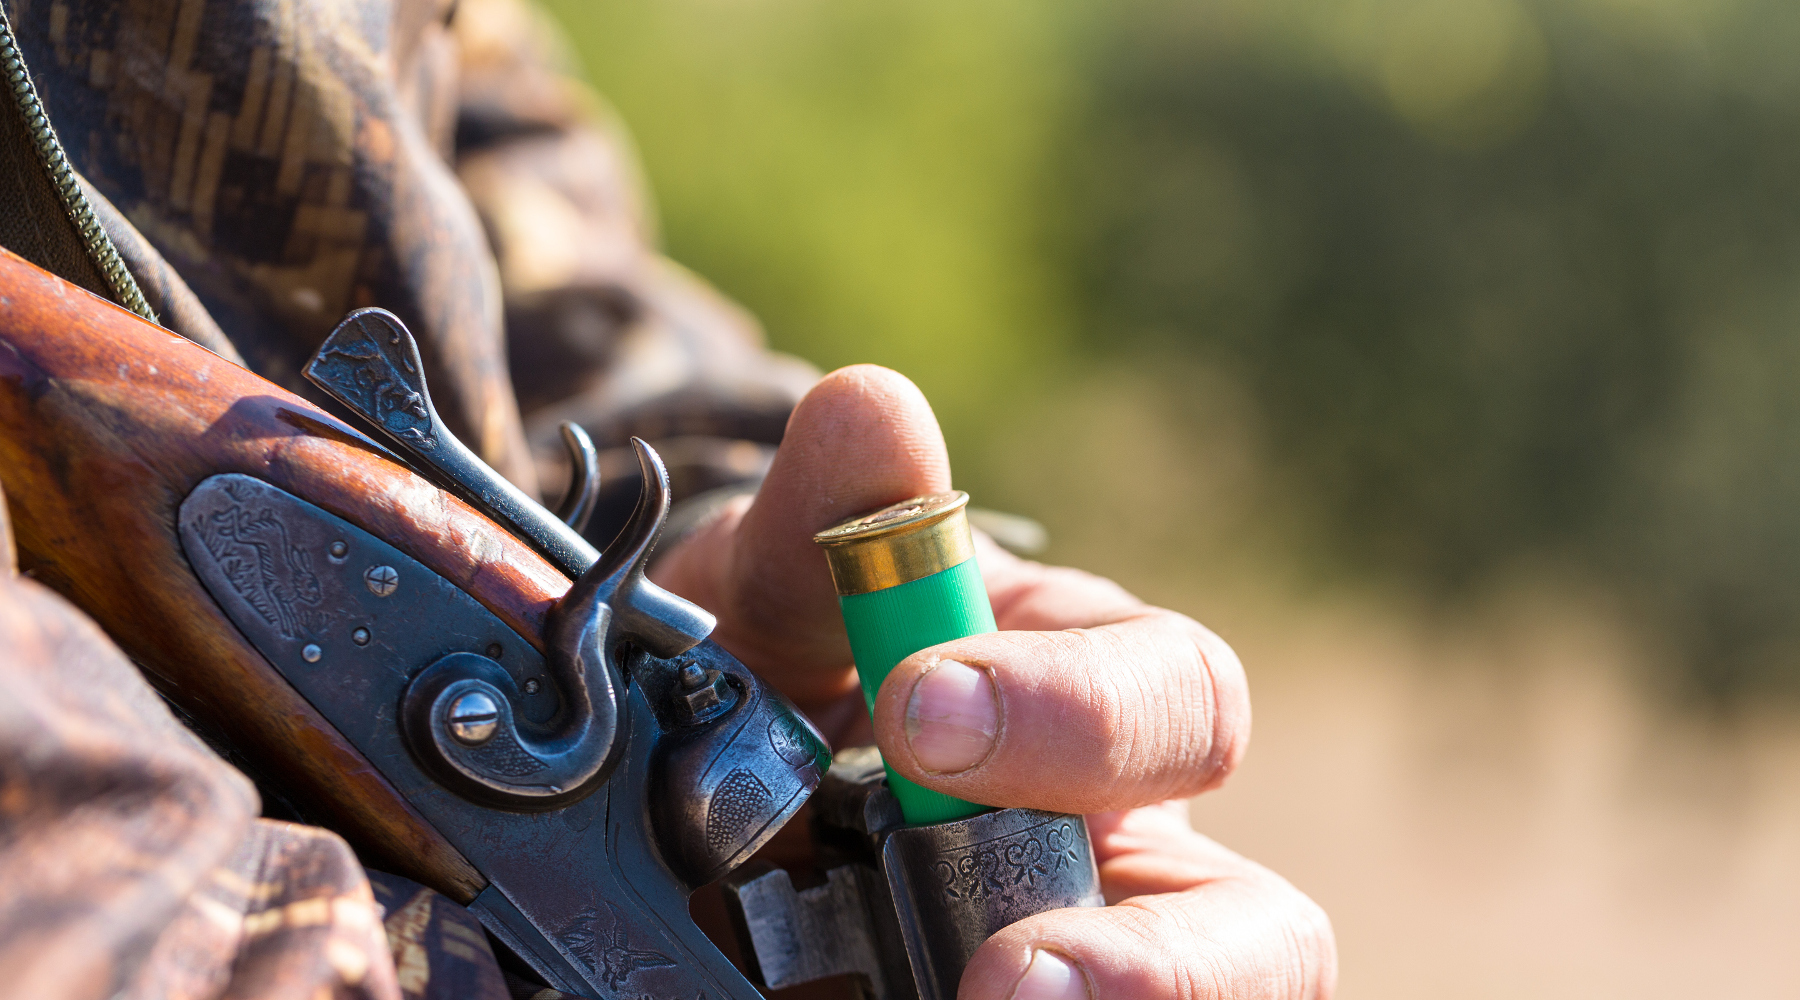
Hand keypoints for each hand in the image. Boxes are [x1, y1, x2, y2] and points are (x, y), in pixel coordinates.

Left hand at [653, 365, 1336, 999]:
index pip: (1176, 696)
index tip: (921, 714)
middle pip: (1256, 927)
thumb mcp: (781, 587)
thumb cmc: (779, 655)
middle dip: (1161, 963)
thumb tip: (872, 408)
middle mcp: (1122, 850)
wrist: (677, 785)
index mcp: (1092, 695)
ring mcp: (1080, 952)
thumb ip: (826, 519)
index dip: (1077, 714)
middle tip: (1004, 982)